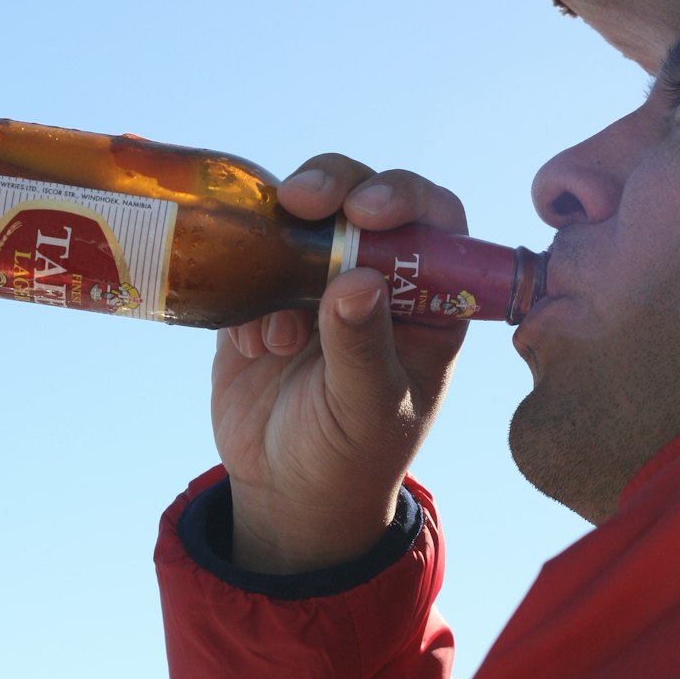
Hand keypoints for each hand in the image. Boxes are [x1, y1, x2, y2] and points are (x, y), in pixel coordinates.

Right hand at [211, 155, 468, 573]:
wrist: (286, 491)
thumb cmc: (351, 457)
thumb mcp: (367, 411)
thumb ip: (363, 347)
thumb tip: (358, 278)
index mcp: (429, 299)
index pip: (434, 219)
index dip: (404, 197)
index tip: (366, 210)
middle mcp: (379, 275)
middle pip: (363, 195)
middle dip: (334, 187)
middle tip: (301, 201)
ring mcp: (319, 278)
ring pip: (303, 214)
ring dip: (282, 245)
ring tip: (280, 332)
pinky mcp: (265, 291)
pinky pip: (250, 257)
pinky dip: (245, 290)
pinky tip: (252, 350)